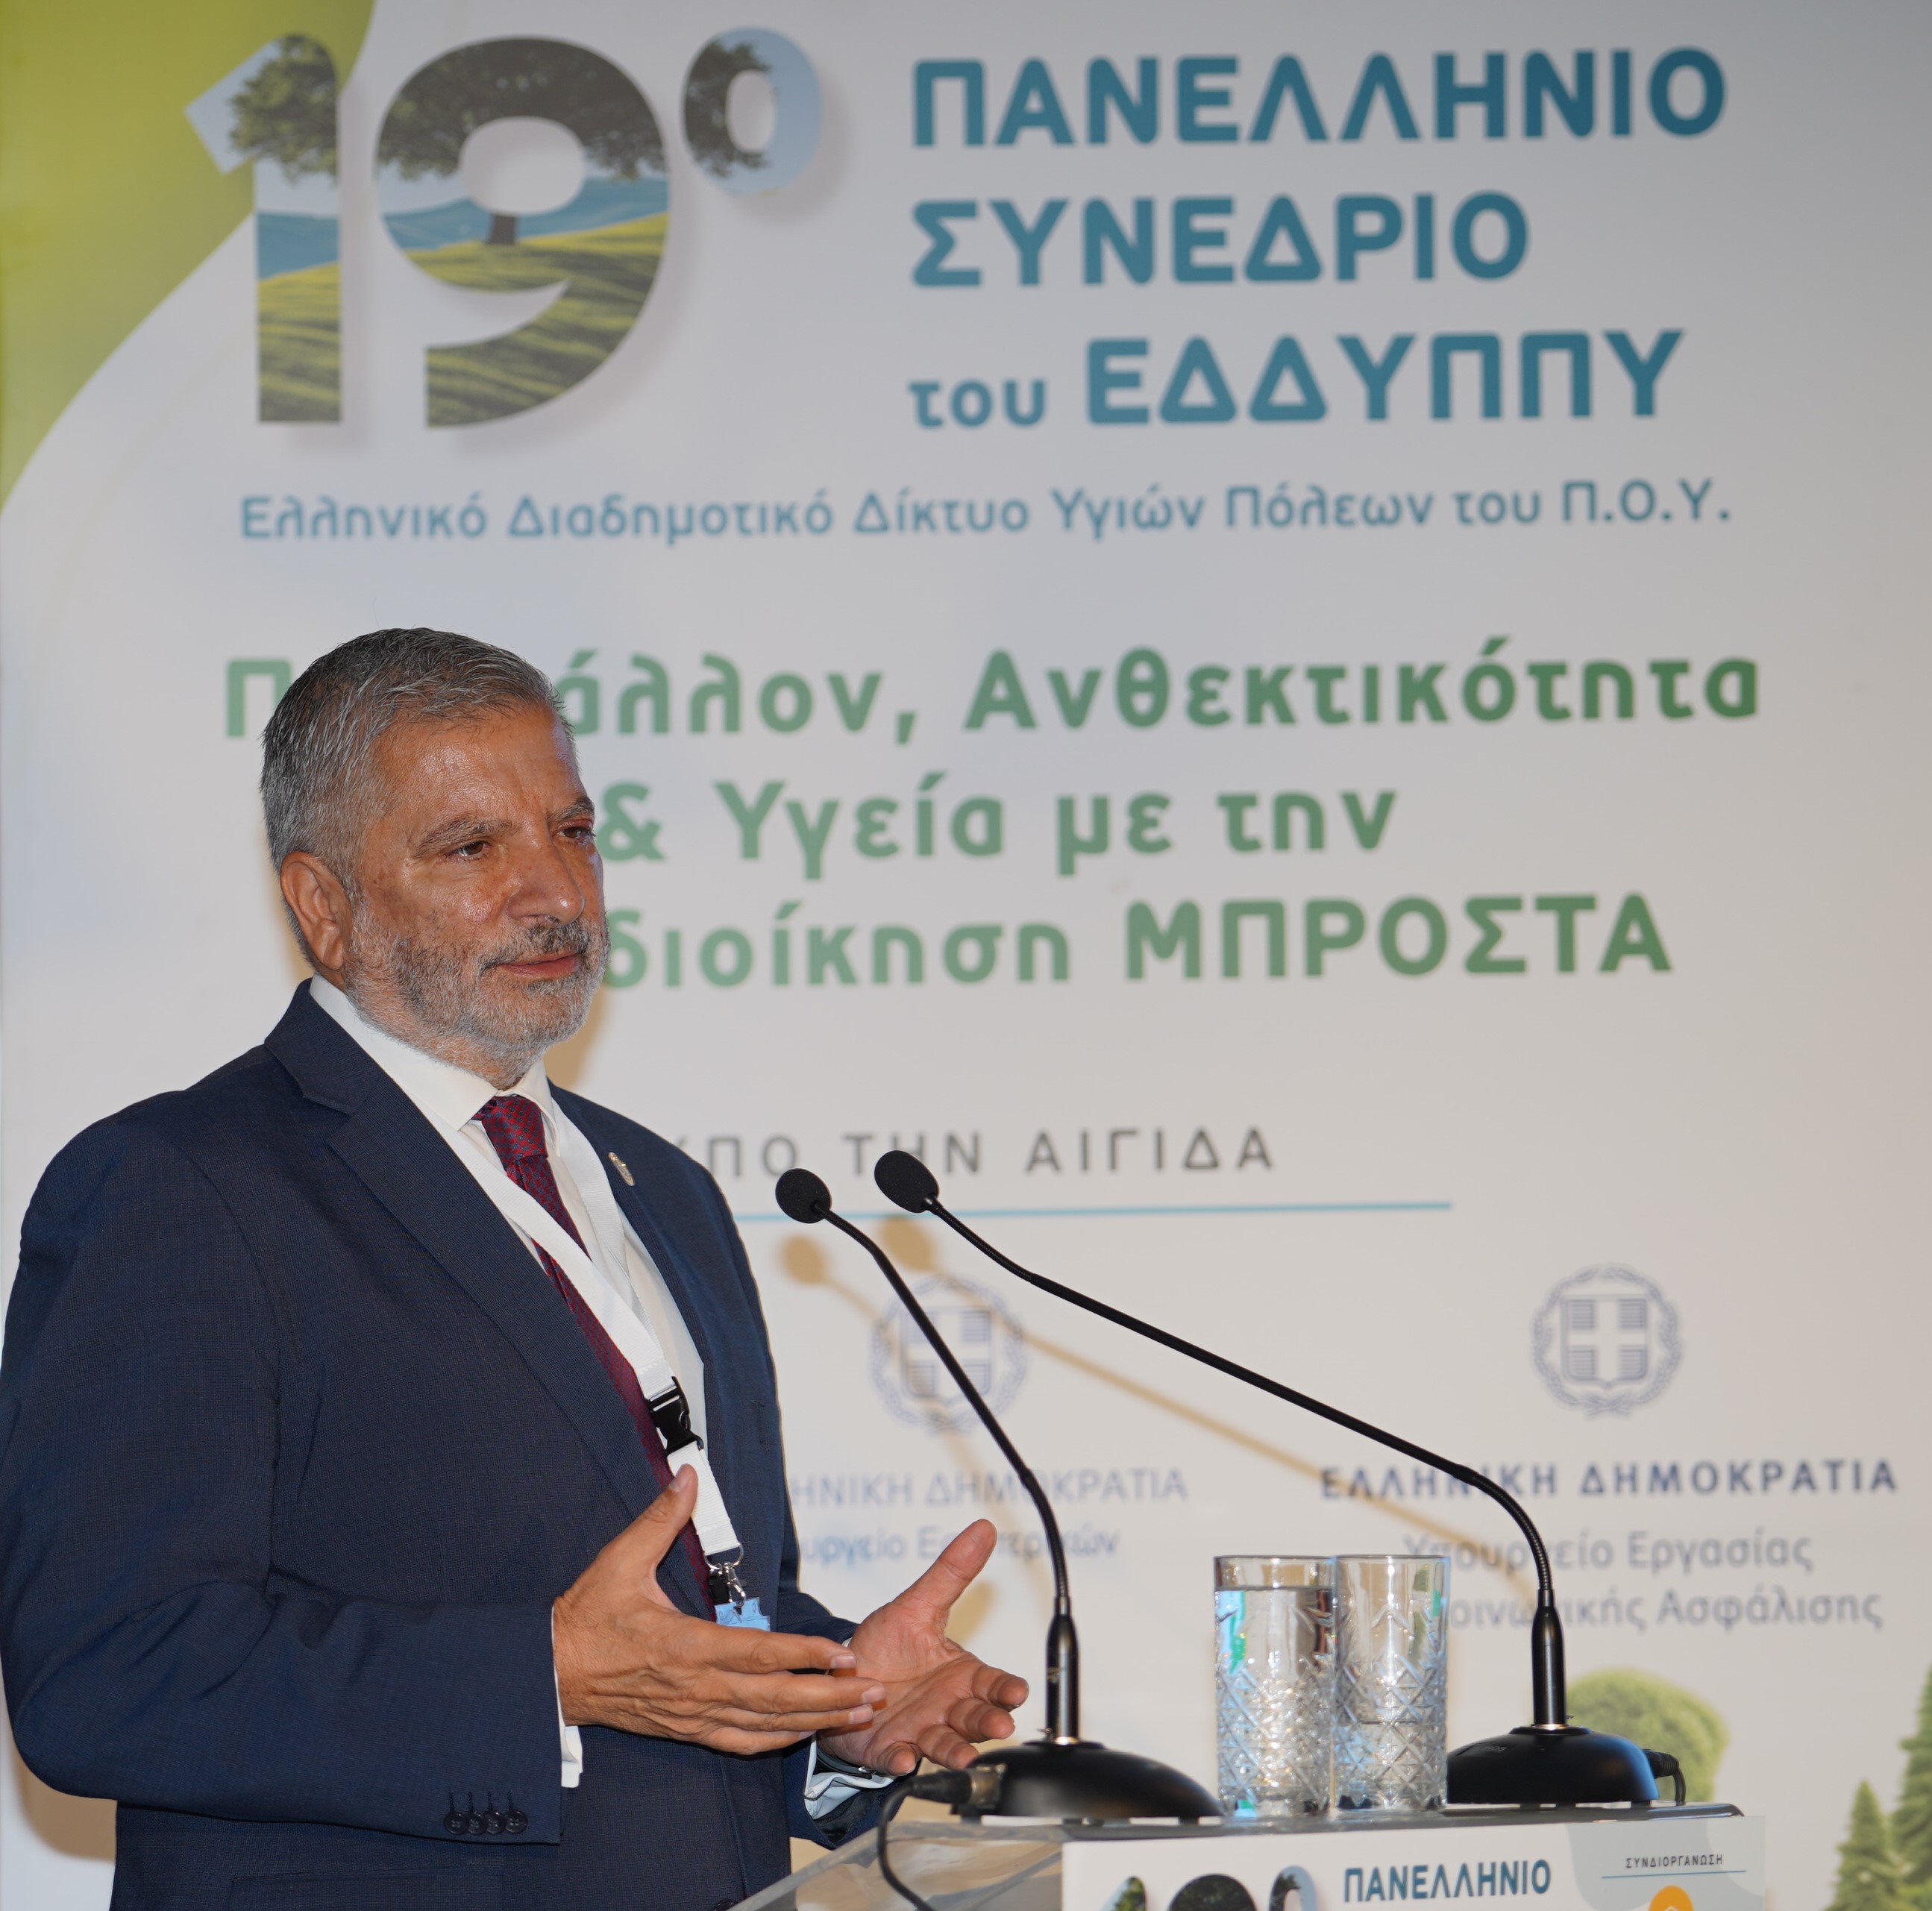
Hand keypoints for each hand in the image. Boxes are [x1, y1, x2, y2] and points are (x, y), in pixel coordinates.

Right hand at [554, 1469, 885, 1753]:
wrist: (551, 1675)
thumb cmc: (587, 1618)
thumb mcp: (619, 1560)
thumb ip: (660, 1517)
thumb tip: (688, 1475)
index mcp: (684, 1645)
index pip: (757, 1654)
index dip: (803, 1655)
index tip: (841, 1653)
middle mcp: (696, 1687)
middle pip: (774, 1698)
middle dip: (829, 1697)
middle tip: (873, 1691)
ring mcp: (692, 1714)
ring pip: (764, 1725)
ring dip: (815, 1722)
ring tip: (858, 1713)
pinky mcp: (685, 1729)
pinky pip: (740, 1742)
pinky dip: (777, 1741)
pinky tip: (805, 1733)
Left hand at [818, 1518, 1029, 1775]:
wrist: (844, 1674)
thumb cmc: (888, 1645)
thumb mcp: (918, 1604)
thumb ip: (951, 1572)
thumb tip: (983, 1529)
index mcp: (960, 1676)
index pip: (992, 1684)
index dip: (1006, 1689)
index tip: (1017, 1691)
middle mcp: (946, 1708)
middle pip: (975, 1718)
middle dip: (989, 1723)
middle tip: (1000, 1727)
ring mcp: (918, 1731)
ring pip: (944, 1744)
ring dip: (955, 1751)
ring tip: (964, 1757)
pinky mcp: (887, 1748)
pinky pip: (896, 1758)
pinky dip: (900, 1761)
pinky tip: (904, 1759)